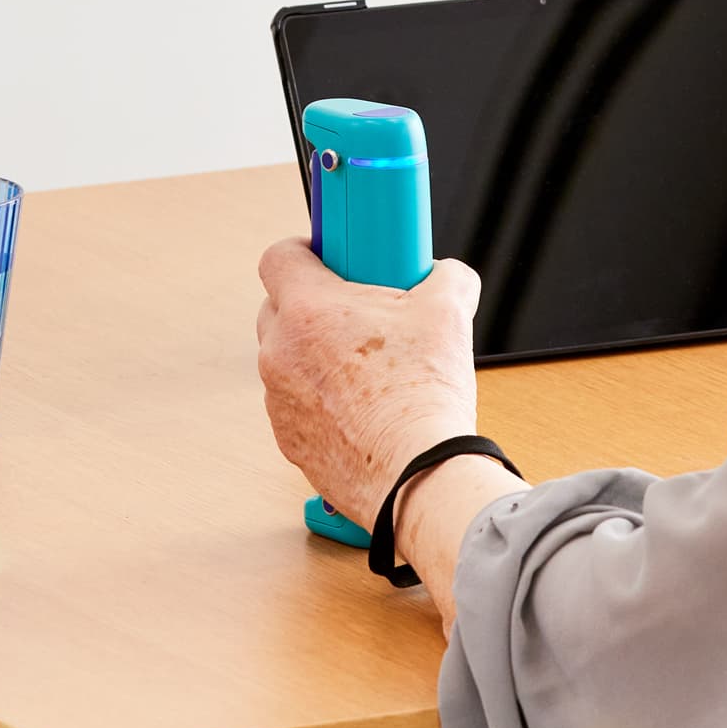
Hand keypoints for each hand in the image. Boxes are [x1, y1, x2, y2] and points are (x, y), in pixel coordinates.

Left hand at [254, 238, 482, 529]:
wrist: (418, 477)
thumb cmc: (424, 396)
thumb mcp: (449, 312)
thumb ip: (447, 277)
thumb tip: (447, 275)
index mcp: (307, 311)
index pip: (278, 257)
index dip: (303, 250)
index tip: (327, 257)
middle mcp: (279, 354)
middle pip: (277, 309)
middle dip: (312, 306)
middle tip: (356, 313)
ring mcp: (279, 401)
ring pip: (286, 362)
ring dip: (314, 358)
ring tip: (365, 368)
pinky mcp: (289, 441)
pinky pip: (295, 406)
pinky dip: (319, 402)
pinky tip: (361, 409)